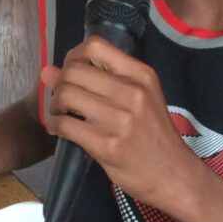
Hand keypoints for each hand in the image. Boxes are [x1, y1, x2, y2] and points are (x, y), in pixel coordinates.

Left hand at [41, 36, 199, 210]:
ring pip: (66, 95)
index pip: (95, 47)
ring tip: (59, 113)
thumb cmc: (155, 135)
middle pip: (74, 71)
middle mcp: (131, 92)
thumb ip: (101, 80)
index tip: (70, 72)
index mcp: (141, 75)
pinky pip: (65, 125)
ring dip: (54, 104)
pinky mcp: (106, 145)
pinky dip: (53, 125)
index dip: (72, 56)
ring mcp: (119, 119)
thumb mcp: (142, 98)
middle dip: (59, 83)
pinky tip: (57, 128)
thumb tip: (48, 70)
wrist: (174, 175)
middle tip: (61, 98)